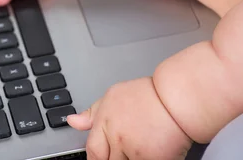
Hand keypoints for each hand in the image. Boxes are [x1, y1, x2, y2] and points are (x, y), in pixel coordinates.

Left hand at [68, 78, 191, 159]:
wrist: (177, 100)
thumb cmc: (149, 96)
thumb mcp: (113, 96)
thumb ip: (91, 113)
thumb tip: (72, 121)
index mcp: (104, 123)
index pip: (92, 151)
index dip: (95, 158)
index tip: (101, 158)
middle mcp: (116, 138)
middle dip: (112, 159)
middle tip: (124, 151)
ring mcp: (134, 152)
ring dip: (130, 159)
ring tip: (140, 147)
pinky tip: (152, 151)